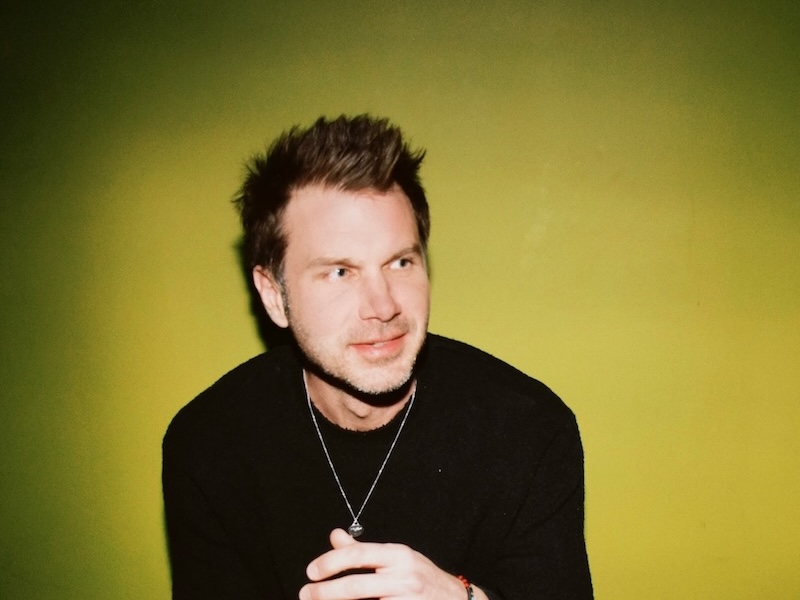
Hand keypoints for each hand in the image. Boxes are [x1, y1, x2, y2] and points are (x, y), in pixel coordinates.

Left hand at [298, 529, 468, 599]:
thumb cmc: (423, 579)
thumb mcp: (397, 558)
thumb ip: (363, 550)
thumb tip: (335, 536)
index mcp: (399, 555)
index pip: (359, 554)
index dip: (331, 562)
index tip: (311, 571)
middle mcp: (404, 577)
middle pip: (357, 585)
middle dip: (325, 592)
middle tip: (306, 593)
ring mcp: (408, 599)